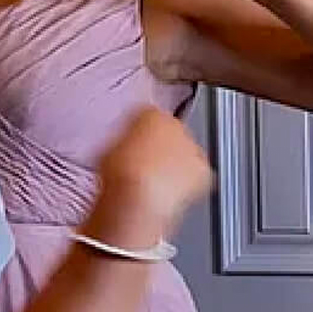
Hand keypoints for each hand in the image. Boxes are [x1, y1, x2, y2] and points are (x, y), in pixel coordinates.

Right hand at [95, 107, 214, 228]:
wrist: (138, 196)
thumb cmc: (119, 176)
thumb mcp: (109, 150)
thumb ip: (124, 142)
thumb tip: (125, 149)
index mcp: (150, 115)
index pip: (150, 118)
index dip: (142, 135)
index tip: (138, 147)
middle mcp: (176, 125)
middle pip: (172, 134)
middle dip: (164, 148)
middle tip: (150, 167)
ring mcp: (193, 147)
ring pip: (187, 153)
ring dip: (178, 164)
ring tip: (160, 183)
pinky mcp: (203, 169)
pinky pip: (199, 174)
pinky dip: (190, 182)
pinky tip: (174, 192)